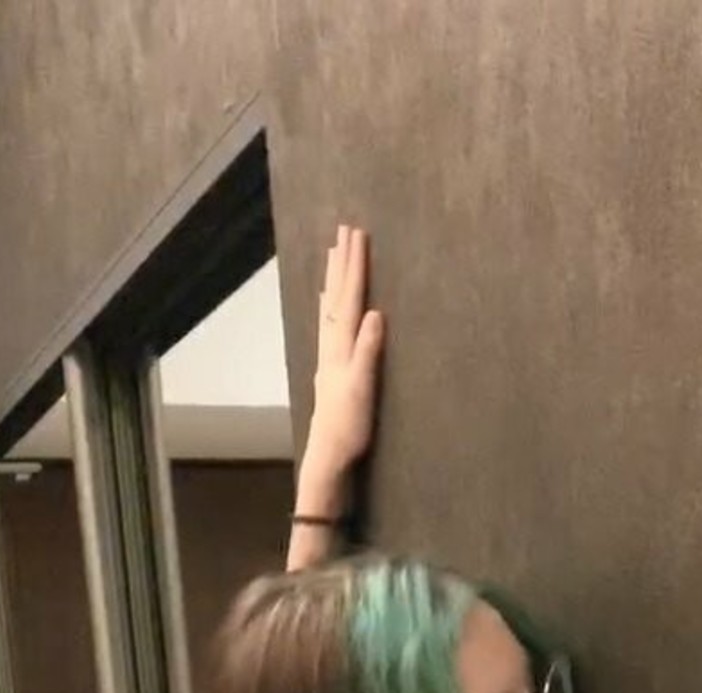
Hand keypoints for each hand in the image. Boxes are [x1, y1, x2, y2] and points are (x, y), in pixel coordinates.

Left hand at [302, 224, 384, 486]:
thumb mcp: (363, 388)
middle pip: (337, 296)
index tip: (358, 235)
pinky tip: (327, 300)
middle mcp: (331, 345)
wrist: (328, 454)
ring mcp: (329, 355)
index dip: (355, 267)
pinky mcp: (331, 367)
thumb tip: (375, 314)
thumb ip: (368, 351)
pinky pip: (328, 324)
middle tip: (345, 230)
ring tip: (332, 252)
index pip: (349, 298)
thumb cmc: (349, 425)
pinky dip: (328, 305)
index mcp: (341, 346)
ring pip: (330, 306)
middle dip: (342, 262)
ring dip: (333, 278)